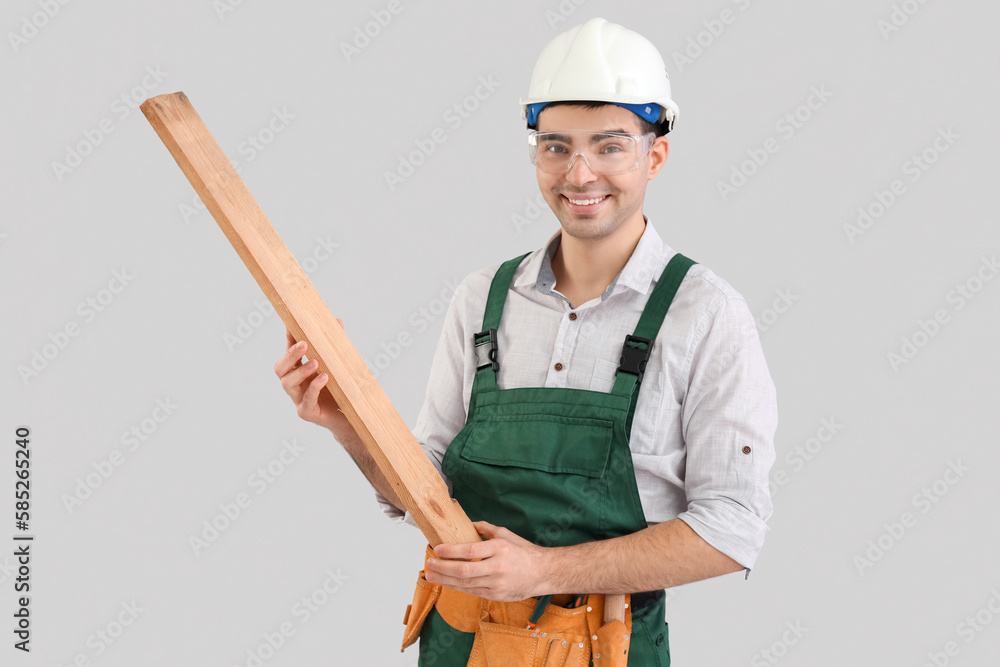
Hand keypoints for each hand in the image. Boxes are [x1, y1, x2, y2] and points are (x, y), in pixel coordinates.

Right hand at [273, 326, 355, 440]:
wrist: (351, 415)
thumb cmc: (341, 388)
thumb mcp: (338, 364)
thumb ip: (335, 345)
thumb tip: (337, 321)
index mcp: (299, 370)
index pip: (290, 352)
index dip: (289, 339)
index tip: (292, 325)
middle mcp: (295, 384)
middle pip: (280, 368)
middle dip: (290, 355)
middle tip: (304, 344)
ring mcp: (298, 399)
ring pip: (288, 383)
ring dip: (300, 371)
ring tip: (316, 362)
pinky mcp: (306, 412)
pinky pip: (306, 400)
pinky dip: (314, 388)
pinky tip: (324, 378)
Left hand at [425, 521, 549, 601]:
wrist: (542, 573)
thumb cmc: (524, 552)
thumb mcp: (506, 534)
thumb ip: (486, 529)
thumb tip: (468, 524)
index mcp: (499, 549)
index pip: (469, 551)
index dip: (450, 551)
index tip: (436, 549)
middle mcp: (497, 567)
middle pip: (464, 570)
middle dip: (443, 567)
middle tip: (429, 563)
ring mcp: (497, 584)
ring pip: (465, 584)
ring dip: (445, 580)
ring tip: (431, 575)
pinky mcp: (496, 595)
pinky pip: (472, 591)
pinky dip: (457, 587)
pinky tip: (447, 583)